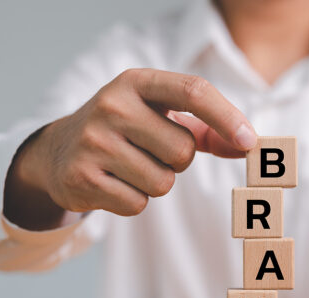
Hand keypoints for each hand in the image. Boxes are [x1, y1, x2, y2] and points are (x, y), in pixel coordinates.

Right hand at [4, 68, 256, 229]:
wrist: (58, 151)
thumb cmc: (126, 131)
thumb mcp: (159, 116)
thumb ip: (207, 129)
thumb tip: (249, 146)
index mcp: (136, 82)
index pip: (193, 91)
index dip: (226, 117)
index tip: (251, 142)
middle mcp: (113, 105)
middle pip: (182, 150)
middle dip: (177, 161)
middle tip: (150, 152)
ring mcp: (94, 141)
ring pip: (162, 182)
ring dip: (155, 183)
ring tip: (129, 167)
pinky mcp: (82, 177)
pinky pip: (138, 204)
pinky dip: (133, 200)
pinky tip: (113, 183)